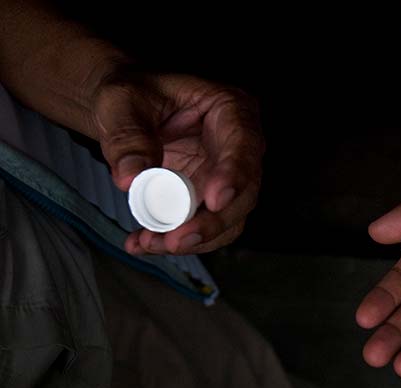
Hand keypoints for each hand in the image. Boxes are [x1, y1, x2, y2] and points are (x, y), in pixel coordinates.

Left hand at [90, 68, 264, 254]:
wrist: (128, 112)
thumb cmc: (133, 95)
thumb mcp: (121, 103)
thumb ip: (127, 136)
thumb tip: (130, 178)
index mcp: (231, 110)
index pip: (244, 144)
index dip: (234, 175)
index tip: (214, 200)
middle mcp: (238, 148)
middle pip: (244, 193)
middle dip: (212, 223)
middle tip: (177, 239)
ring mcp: (227, 178)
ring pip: (228, 219)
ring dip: (193, 239)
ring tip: (150, 243)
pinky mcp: (209, 201)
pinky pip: (203, 228)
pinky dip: (175, 240)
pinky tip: (144, 243)